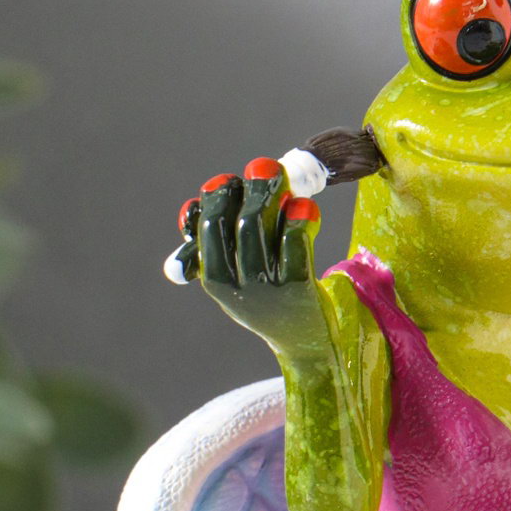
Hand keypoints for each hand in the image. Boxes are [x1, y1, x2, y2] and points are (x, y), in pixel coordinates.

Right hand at [167, 158, 330, 359]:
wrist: (305, 343)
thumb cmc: (268, 299)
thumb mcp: (236, 277)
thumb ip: (220, 241)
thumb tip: (209, 192)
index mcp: (215, 278)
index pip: (205, 226)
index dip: (217, 197)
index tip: (230, 182)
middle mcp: (236, 285)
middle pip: (234, 222)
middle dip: (249, 188)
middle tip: (263, 167)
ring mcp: (266, 289)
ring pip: (259, 227)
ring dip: (272, 195)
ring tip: (284, 179)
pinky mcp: (297, 290)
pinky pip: (293, 242)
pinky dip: (299, 217)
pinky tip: (305, 209)